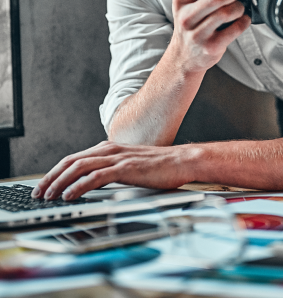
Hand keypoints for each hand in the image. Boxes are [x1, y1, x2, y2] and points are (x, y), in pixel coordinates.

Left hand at [31, 141, 196, 200]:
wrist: (182, 161)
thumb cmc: (159, 166)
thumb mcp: (130, 165)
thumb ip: (112, 170)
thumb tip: (94, 183)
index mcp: (110, 148)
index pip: (75, 159)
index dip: (56, 172)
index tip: (44, 185)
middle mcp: (110, 149)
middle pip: (72, 161)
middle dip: (51, 177)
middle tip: (38, 192)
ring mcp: (118, 157)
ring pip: (79, 167)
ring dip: (60, 182)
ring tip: (49, 196)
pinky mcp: (126, 167)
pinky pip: (96, 176)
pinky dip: (79, 186)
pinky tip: (70, 194)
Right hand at [170, 0, 250, 72]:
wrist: (183, 58)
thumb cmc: (189, 25)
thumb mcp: (185, 2)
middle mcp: (186, 15)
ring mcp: (198, 33)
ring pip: (226, 13)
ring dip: (239, 7)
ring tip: (239, 7)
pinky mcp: (211, 47)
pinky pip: (235, 30)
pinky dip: (244, 22)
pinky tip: (242, 19)